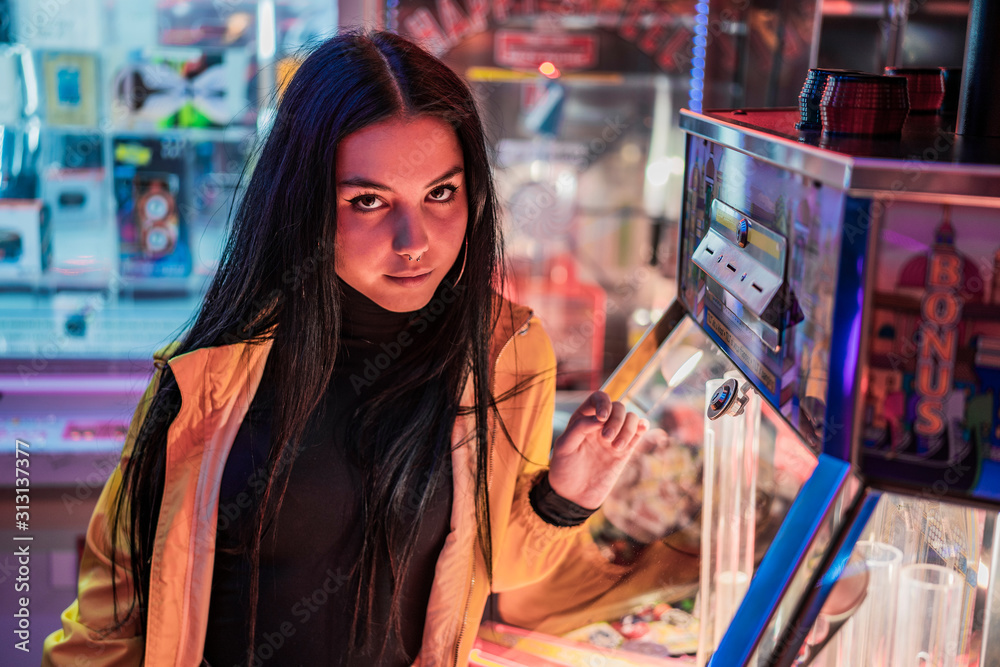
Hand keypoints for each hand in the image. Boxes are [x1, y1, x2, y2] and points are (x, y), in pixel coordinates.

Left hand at [547, 391, 648, 509]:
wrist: (574, 495)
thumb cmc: (564, 468)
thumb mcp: (564, 447)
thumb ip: (579, 428)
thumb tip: (600, 418)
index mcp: (583, 418)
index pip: (598, 398)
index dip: (604, 403)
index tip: (602, 418)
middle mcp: (600, 424)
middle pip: (618, 407)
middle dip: (616, 420)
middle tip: (606, 440)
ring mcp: (614, 436)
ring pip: (631, 418)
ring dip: (628, 429)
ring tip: (616, 447)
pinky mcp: (625, 450)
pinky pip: (638, 432)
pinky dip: (642, 427)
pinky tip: (641, 429)